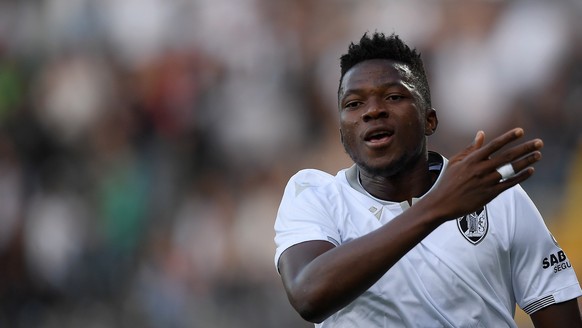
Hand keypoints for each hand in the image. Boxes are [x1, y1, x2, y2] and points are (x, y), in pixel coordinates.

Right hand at [426, 128, 542, 221]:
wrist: (442, 203)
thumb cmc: (448, 181)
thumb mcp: (456, 162)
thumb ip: (471, 148)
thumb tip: (481, 133)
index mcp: (472, 159)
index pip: (494, 145)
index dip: (508, 138)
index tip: (521, 131)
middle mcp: (480, 169)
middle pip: (507, 156)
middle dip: (525, 148)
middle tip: (539, 142)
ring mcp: (486, 182)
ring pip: (511, 170)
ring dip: (526, 161)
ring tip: (538, 155)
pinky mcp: (490, 194)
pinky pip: (509, 184)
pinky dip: (521, 177)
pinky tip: (530, 171)